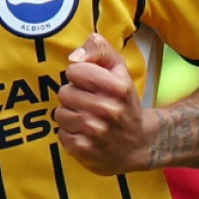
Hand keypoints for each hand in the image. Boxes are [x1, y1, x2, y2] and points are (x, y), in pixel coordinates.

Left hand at [55, 33, 151, 174]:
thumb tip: (74, 57)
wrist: (138, 144)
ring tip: (88, 119)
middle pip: (64, 92)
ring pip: (60, 113)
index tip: (90, 83)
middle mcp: (108, 109)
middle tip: (90, 103)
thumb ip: (99, 49)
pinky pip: (61, 133)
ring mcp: (95, 131)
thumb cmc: (123, 102)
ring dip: (70, 115)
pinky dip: (70, 133)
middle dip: (74, 96)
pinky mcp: (84, 149)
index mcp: (118, 87)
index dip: (80, 75)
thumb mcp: (119, 70)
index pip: (74, 70)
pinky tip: (86, 134)